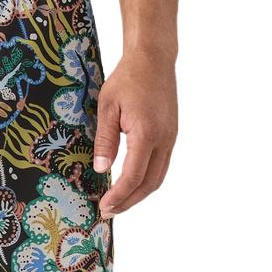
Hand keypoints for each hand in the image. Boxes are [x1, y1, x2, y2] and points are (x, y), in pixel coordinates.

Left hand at [93, 52, 177, 217]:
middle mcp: (164, 139)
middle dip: (129, 201)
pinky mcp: (170, 135)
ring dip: (138, 193)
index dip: (119, 195)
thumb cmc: (127, 79)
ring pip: (158, 177)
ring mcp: (171, 138)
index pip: (134, 175)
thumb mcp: (107, 108)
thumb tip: (100, 170)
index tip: (104, 206)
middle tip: (109, 212)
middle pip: (150, 183)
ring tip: (118, 203)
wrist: (153, 59)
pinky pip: (160, 165)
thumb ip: (104, 140)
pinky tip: (130, 183)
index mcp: (147, 133)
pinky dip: (146, 180)